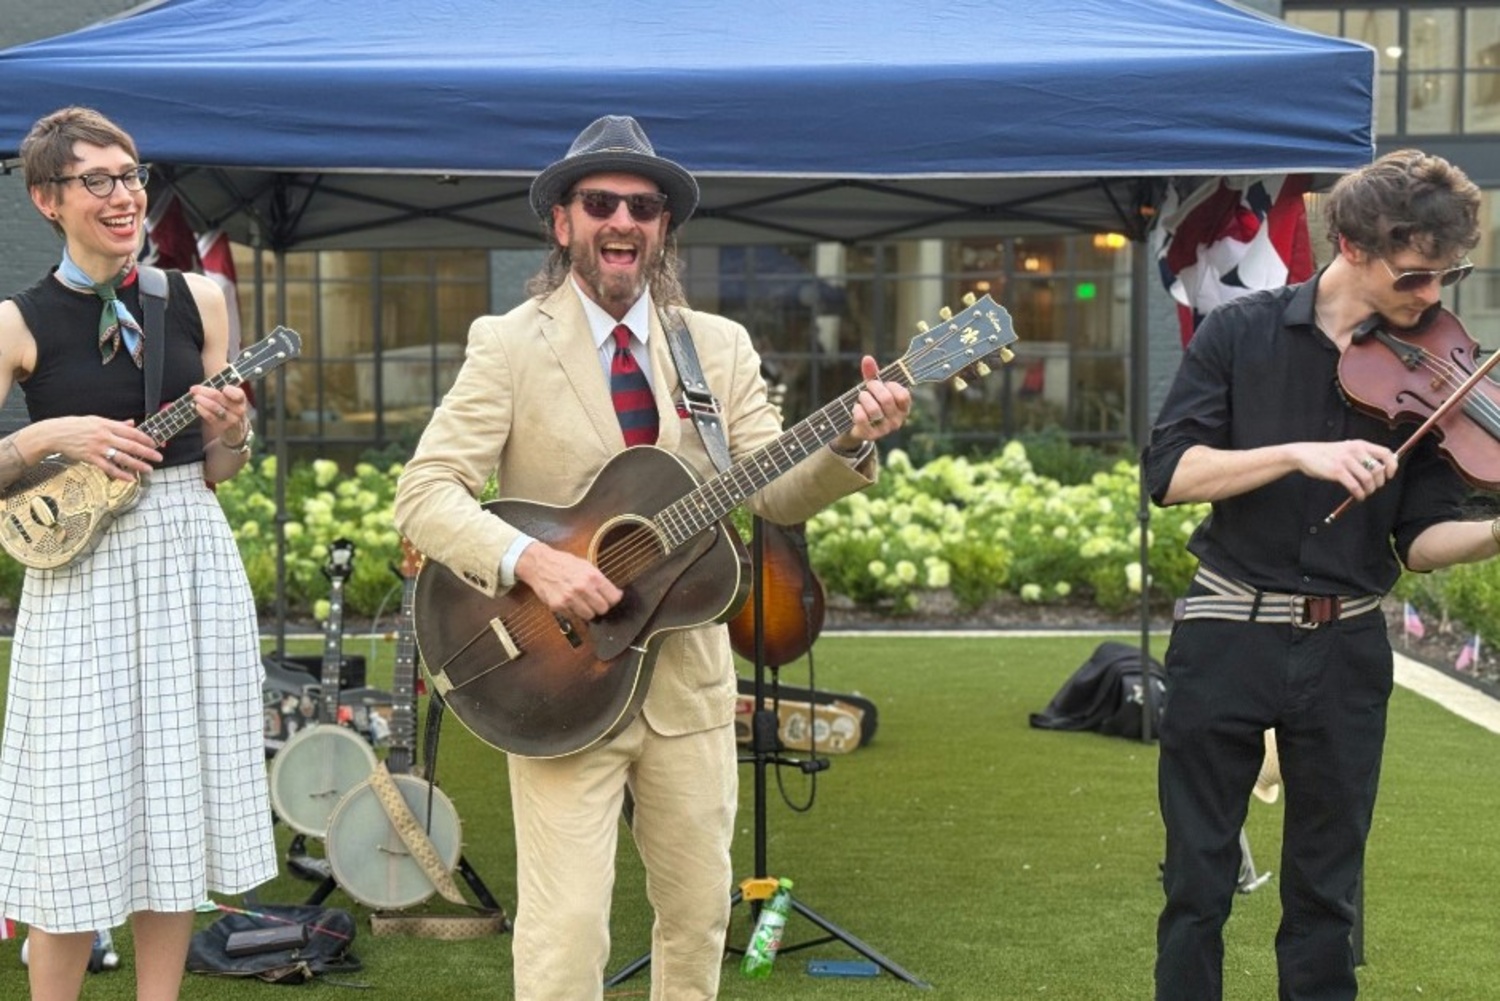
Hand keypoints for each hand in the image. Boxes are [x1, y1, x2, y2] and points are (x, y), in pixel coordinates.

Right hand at [46, 415, 161, 481]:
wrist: (55, 434)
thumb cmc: (76, 426)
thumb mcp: (96, 420)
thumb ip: (116, 424)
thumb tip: (132, 424)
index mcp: (107, 425)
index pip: (132, 432)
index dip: (146, 438)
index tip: (155, 443)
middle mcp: (105, 436)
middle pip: (131, 445)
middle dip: (147, 452)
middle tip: (159, 457)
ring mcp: (98, 448)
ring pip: (123, 458)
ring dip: (138, 464)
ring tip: (149, 469)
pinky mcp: (91, 458)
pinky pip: (109, 468)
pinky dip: (121, 474)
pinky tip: (130, 478)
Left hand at [190, 384, 250, 445]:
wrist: (237, 431)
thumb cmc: (231, 410)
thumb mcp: (232, 400)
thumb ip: (221, 392)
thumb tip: (199, 387)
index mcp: (241, 399)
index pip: (237, 393)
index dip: (227, 389)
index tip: (214, 385)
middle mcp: (238, 409)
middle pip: (218, 396)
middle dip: (204, 391)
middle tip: (194, 388)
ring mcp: (231, 419)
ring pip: (214, 406)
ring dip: (202, 400)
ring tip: (195, 397)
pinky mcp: (223, 426)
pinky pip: (210, 416)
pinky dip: (202, 410)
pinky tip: (197, 406)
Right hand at [515, 542, 621, 621]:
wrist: (540, 564)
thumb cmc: (563, 563)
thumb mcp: (585, 565)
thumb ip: (599, 579)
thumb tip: (615, 593)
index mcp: (592, 576)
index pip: (613, 597)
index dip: (613, 599)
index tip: (611, 599)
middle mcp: (582, 588)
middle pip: (603, 609)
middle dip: (601, 606)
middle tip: (596, 601)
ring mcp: (570, 598)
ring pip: (590, 616)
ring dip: (588, 611)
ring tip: (582, 602)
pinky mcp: (559, 606)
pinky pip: (574, 617)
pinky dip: (574, 612)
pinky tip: (570, 602)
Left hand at [833, 355, 912, 451]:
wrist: (856, 425)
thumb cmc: (870, 402)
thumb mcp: (873, 388)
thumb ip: (872, 373)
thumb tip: (867, 358)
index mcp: (903, 409)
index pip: (903, 395)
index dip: (891, 386)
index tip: (883, 382)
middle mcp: (897, 421)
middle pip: (887, 399)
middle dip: (874, 388)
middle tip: (868, 386)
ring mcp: (885, 430)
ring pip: (874, 409)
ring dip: (864, 398)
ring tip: (861, 397)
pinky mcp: (870, 435)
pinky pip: (862, 419)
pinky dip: (857, 409)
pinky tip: (856, 408)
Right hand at [1300, 439, 1394, 500]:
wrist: (1304, 454)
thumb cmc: (1326, 454)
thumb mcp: (1346, 449)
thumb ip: (1361, 456)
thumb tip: (1379, 471)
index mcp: (1360, 444)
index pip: (1386, 453)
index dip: (1392, 465)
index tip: (1389, 475)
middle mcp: (1355, 451)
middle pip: (1378, 469)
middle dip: (1379, 483)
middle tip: (1374, 488)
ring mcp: (1346, 460)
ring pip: (1368, 479)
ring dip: (1369, 490)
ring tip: (1365, 494)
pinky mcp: (1337, 471)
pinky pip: (1355, 486)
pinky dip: (1359, 494)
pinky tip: (1358, 496)